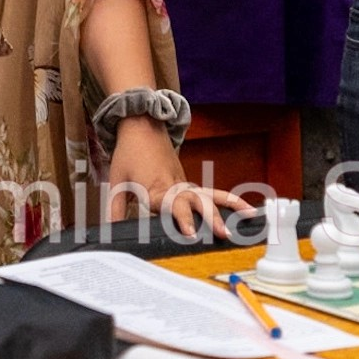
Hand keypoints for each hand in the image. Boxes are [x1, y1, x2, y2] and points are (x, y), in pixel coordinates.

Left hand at [105, 118, 251, 235]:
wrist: (141, 124)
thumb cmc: (128, 152)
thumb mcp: (117, 180)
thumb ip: (115, 208)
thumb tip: (111, 230)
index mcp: (155, 187)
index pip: (171, 205)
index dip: (182, 218)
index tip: (190, 232)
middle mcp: (174, 185)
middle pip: (196, 201)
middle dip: (210, 218)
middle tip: (223, 233)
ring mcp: (184, 182)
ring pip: (209, 195)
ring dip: (227, 207)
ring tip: (247, 218)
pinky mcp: (187, 182)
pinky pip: (210, 192)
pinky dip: (228, 200)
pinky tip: (244, 209)